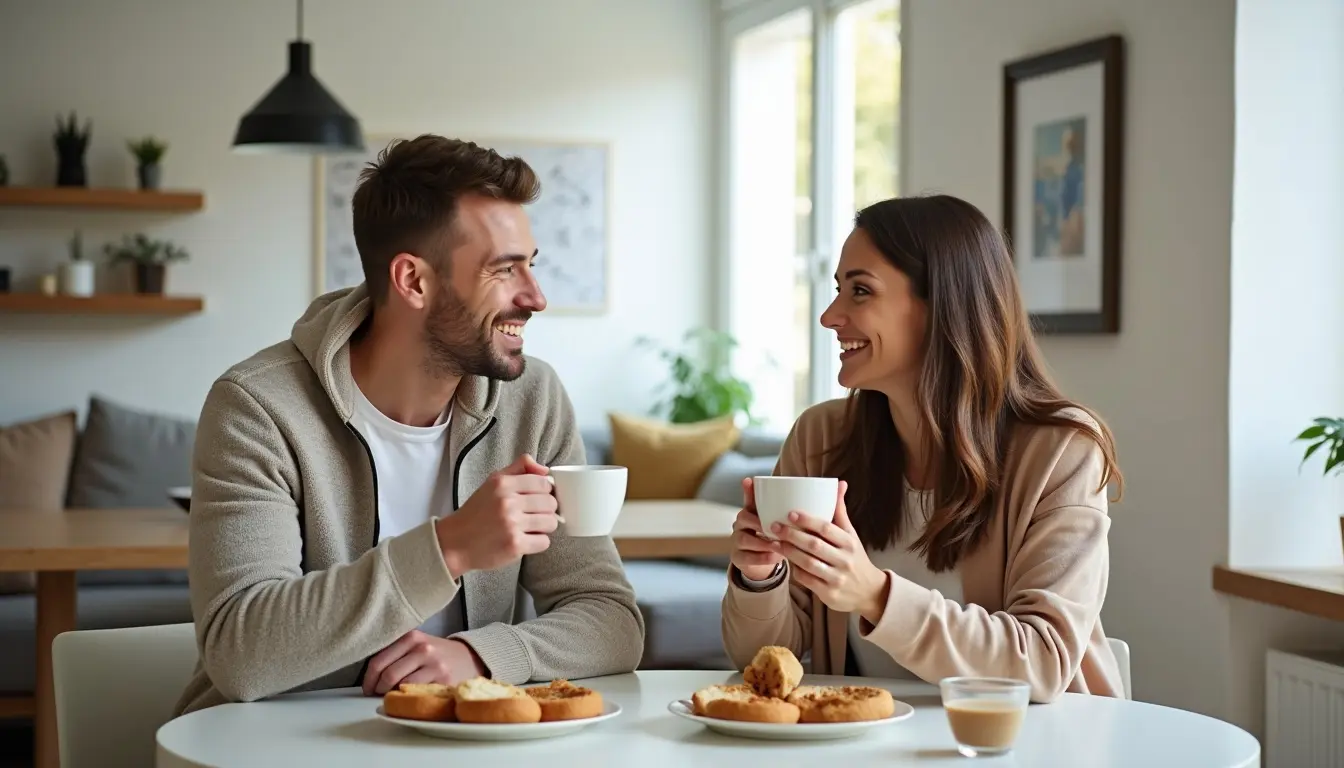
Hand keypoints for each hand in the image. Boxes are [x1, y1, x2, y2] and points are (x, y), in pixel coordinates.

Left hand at [361, 630, 485, 695]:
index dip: (368, 679)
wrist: (469, 657)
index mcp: (411, 637)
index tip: (367, 687)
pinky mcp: (444, 680)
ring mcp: (434, 664)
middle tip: (378, 694)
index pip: (378, 660)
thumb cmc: (436, 654)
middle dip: (378, 689)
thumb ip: (395, 652)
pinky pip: (417, 693)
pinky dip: (409, 697)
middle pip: (388, 674)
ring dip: (393, 694)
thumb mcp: (417, 644)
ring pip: (401, 685)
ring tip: (394, 695)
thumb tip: (370, 674)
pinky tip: (410, 696)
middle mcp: (422, 648)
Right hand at [436, 454, 558, 576]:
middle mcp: (508, 502)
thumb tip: (545, 469)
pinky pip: (544, 542)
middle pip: (551, 503)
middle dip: (546, 510)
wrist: (455, 542)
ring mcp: (511, 524)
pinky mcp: (514, 545)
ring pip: (551, 522)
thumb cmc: (477, 512)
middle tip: (533, 515)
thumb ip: (519, 468)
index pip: (543, 483)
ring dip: (544, 527)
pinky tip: (525, 540)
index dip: (545, 492)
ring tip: (530, 528)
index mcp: (503, 484)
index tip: (537, 499)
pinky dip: (537, 542)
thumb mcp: (493, 482)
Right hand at [730, 477, 783, 580]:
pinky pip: (747, 557)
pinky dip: (762, 558)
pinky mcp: (738, 558)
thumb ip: (789, 514)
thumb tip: (812, 498)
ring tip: (778, 545)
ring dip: (762, 542)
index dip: (748, 490)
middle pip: (743, 518)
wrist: (763, 562)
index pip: (748, 499)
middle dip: (758, 522)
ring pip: (744, 538)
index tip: (749, 480)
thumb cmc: (774, 538)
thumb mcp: (781, 525)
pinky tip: (775, 557)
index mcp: (751, 512)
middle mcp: (740, 524)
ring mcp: (736, 541)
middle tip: (775, 527)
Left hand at [771, 480, 889, 622]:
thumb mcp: (851, 534)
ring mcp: (837, 578)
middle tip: (773, 526)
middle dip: (792, 535)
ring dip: (788, 552)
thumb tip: (839, 483)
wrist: (869, 591)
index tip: (790, 513)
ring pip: (808, 563)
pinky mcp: (829, 593)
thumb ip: (840, 511)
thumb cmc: (854, 556)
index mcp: (849, 542)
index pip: (826, 528)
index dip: (807, 520)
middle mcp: (845, 560)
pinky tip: (786, 561)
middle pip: (814, 545)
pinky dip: (795, 570)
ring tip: (773, 542)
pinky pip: (807, 580)